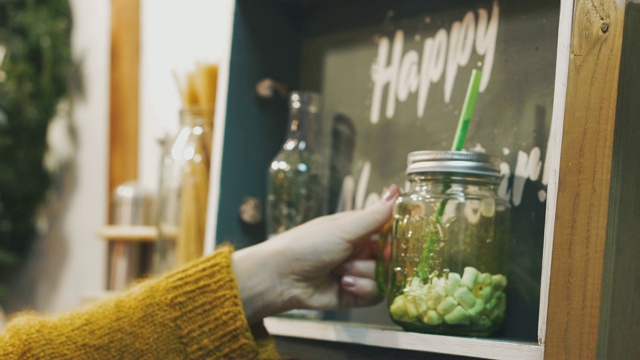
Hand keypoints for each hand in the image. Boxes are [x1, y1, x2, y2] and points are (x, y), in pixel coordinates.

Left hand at [233, 184, 398, 323]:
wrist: (281, 277)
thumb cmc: (307, 245)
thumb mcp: (345, 227)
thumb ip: (375, 215)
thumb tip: (397, 191)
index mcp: (357, 229)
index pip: (389, 231)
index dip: (396, 237)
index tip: (395, 240)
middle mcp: (359, 250)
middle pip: (390, 256)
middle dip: (379, 258)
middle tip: (366, 256)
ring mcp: (357, 272)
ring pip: (383, 276)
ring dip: (364, 273)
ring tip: (342, 271)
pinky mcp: (353, 295)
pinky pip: (374, 295)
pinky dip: (362, 289)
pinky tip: (344, 284)